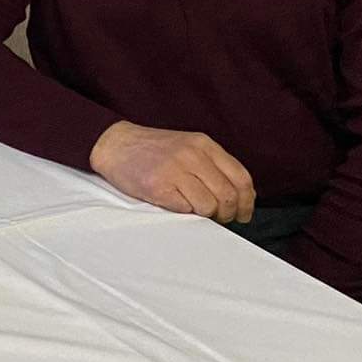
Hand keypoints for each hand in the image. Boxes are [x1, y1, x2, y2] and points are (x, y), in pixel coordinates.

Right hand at [89, 120, 254, 222]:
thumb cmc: (152, 150)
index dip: (247, 201)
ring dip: (205, 215)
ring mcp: (175, 170)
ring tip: (194, 209)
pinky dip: (184, 212)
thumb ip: (212, 165)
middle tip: (219, 217)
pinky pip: (185, 210)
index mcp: (204, 144)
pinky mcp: (158, 186)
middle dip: (227, 213)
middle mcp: (192, 155)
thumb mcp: (188, 146)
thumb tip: (237, 197)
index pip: (241, 178)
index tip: (243, 213)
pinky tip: (174, 203)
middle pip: (228, 195)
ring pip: (209, 206)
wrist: (114, 144)